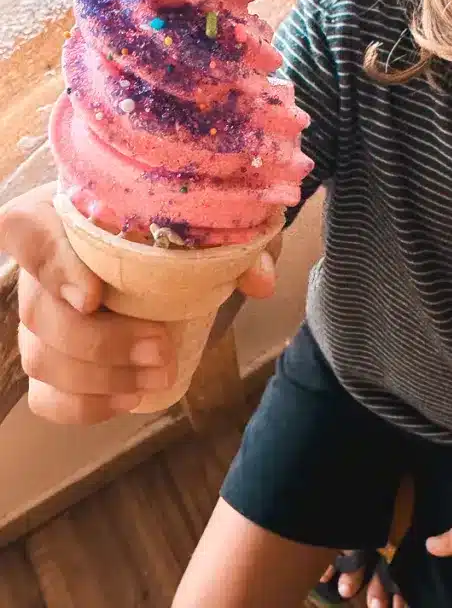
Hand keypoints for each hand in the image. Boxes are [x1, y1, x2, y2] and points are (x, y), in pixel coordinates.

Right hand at [0, 183, 278, 424]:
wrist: (178, 246)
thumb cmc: (185, 225)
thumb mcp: (213, 222)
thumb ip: (235, 242)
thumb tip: (259, 281)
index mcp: (67, 212)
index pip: (24, 228)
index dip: (48, 264)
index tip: (94, 297)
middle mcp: (43, 263)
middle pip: (36, 310)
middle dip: (100, 342)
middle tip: (160, 349)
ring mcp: (42, 314)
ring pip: (39, 357)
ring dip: (99, 379)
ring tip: (157, 377)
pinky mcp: (54, 358)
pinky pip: (45, 395)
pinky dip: (84, 407)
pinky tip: (129, 400)